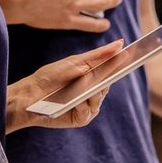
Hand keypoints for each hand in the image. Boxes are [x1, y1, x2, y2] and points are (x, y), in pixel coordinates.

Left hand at [6, 39, 124, 132]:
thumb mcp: (76, 62)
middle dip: (104, 78)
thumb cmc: (51, 76)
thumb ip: (99, 55)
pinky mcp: (81, 118)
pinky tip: (74, 101)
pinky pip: (89, 111)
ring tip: (80, 88)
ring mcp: (88, 105)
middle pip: (107, 84)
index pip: (112, 69)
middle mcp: (92, 91)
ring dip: (91, 92)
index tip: (131, 53)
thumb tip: (120, 44)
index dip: (121, 62)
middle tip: (98, 73)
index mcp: (93, 76)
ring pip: (99, 98)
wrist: (30, 94)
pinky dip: (82, 104)